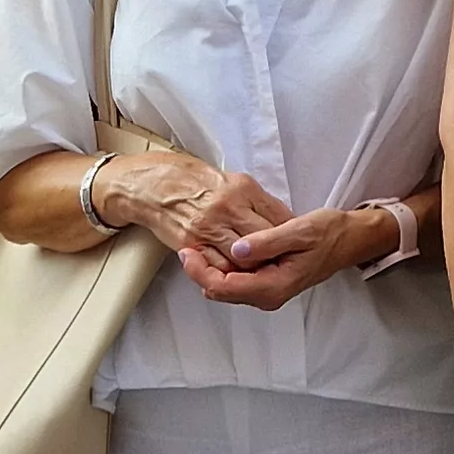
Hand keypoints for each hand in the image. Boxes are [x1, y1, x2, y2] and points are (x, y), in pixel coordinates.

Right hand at [93, 153, 292, 273]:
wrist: (156, 186)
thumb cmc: (196, 182)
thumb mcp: (236, 181)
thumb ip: (260, 201)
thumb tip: (284, 219)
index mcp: (242, 189)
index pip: (278, 218)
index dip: (289, 235)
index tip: (297, 245)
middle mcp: (228, 208)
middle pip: (264, 240)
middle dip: (276, 255)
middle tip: (285, 264)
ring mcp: (209, 227)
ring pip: (243, 258)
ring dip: (254, 268)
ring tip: (264, 272)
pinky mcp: (191, 243)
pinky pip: (218, 265)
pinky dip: (230, 271)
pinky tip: (237, 272)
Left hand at [186, 204, 388, 310]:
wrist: (348, 240)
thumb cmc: (329, 233)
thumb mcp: (299, 230)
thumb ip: (267, 241)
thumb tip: (237, 248)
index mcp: (274, 285)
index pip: (224, 286)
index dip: (200, 271)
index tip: (187, 251)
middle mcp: (268, 295)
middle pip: (220, 291)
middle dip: (200, 271)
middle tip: (188, 246)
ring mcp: (268, 291)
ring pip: (226, 287)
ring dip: (210, 269)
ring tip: (199, 245)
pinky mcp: (267, 283)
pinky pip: (237, 281)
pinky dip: (223, 267)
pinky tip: (220, 248)